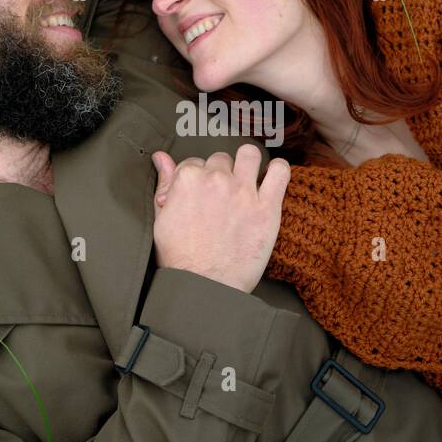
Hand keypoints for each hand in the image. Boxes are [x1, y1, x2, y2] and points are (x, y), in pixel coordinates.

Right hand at [150, 144, 291, 292]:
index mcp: (188, 179)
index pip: (195, 162)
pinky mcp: (267, 207)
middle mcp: (216, 179)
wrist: (204, 286)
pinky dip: (279, 170)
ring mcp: (243, 192)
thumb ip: (164, 183)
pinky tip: (273, 176)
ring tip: (247, 178)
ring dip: (247, 162)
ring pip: (249, 154)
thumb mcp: (161, 219)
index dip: (198, 178)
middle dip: (221, 172)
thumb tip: (161, 157)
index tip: (201, 194)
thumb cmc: (180, 257)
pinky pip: (280, 172)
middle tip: (222, 195)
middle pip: (221, 159)